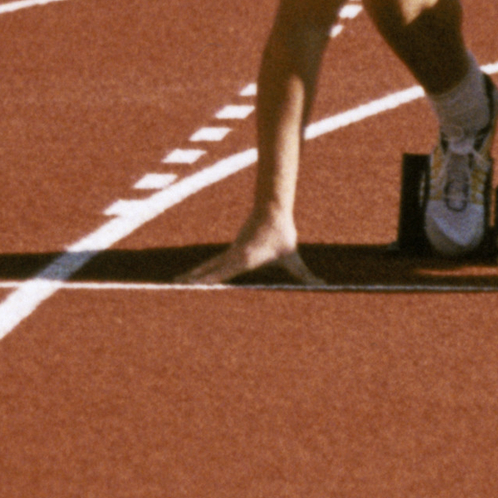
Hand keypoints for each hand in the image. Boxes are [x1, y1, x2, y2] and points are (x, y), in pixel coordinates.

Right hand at [180, 207, 321, 285]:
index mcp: (244, 259)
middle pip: (208, 269)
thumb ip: (306, 275)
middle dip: (192, 278)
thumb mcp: (294, 258)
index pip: (221, 272)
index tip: (191, 286)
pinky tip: (196, 274)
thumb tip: (323, 284)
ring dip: (194, 273)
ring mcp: (231, 251)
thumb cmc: (282, 234)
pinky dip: (204, 268)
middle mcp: (233, 255)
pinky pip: (215, 262)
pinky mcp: (233, 249)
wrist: (272, 210)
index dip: (206, 280)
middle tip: (173, 285)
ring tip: (178, 282)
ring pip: (209, 264)